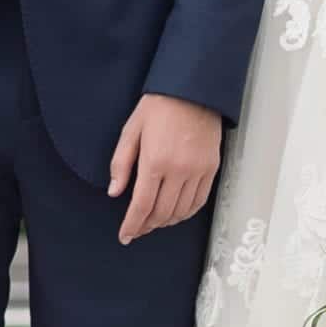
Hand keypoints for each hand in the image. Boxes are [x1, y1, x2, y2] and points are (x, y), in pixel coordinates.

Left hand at [108, 93, 221, 242]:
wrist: (193, 90)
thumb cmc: (159, 107)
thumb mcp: (131, 131)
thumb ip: (121, 164)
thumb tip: (115, 193)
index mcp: (154, 162)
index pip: (141, 206)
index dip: (132, 225)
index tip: (125, 236)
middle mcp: (178, 171)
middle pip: (161, 213)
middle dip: (147, 226)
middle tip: (137, 229)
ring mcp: (197, 171)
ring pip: (181, 211)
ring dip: (166, 222)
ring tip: (155, 222)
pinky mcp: (211, 169)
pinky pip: (199, 201)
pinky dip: (186, 213)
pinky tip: (177, 213)